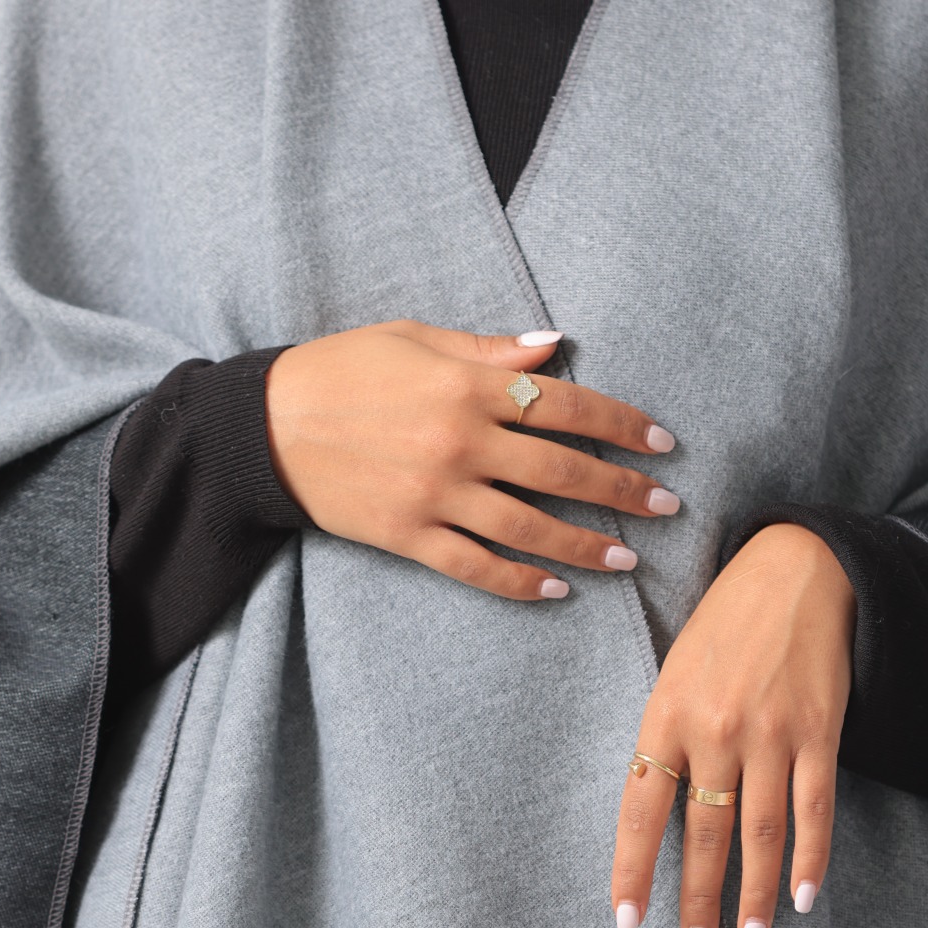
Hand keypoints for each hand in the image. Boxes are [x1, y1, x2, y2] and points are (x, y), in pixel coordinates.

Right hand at [264, 321, 678, 600]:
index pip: (568, 405)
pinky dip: (520, 581)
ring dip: (586, 546)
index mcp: (468, 385)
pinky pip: (476, 566)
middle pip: (562, 472)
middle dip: (622, 491)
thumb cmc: (340, 370)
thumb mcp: (415, 338)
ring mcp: (435, 494)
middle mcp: (460, 442)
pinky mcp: (408, 535)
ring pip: (529, 528)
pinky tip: (557, 590)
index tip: (663, 444)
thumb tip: (555, 346)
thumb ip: (489, 349)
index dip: (623, 425)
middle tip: (665, 507)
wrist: (262, 426)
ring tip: (626, 558)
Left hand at [610, 524, 856, 927]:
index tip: (629, 923)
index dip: (634, 872)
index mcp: (666, 716)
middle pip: (702, 836)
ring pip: (759, 833)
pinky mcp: (820, 731)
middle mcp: (715, 730)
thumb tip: (659, 815)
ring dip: (754, 895)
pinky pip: (815, 810)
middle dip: (698, 902)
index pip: (641, 812)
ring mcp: (771, 733)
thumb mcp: (675, 673)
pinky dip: (811, 859)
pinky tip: (804, 897)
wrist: (798, 567)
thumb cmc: (726, 625)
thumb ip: (667, 740)